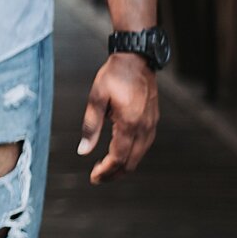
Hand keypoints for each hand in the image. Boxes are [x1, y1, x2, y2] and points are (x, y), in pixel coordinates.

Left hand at [79, 52, 158, 183]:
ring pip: (140, 155)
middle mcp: (144, 128)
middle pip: (131, 162)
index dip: (106, 171)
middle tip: (97, 178)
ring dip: (124, 165)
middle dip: (114, 173)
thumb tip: (83, 151)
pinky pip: (144, 145)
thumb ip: (90, 126)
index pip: (118, 157)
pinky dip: (132, 155)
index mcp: (129, 124)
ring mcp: (151, 125)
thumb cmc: (114, 75)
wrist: (137, 59)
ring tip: (105, 168)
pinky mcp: (153, 121)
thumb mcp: (96, 98)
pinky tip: (120, 153)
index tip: (93, 177)